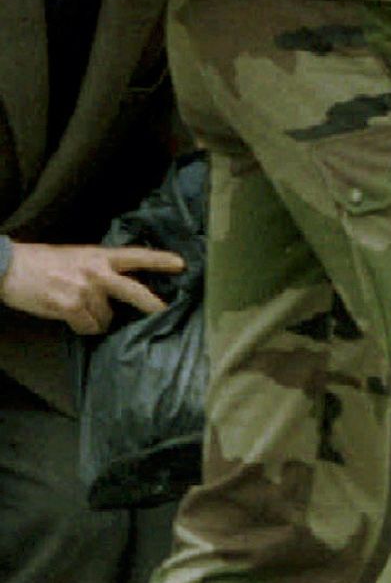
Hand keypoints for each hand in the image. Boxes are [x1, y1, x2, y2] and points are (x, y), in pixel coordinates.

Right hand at [0, 242, 185, 333]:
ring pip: (106, 318)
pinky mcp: (70, 305)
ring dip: (96, 319)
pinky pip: (89, 327)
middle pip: (134, 291)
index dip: (159, 260)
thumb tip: (120, 291)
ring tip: (77, 308)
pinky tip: (68, 317)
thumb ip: (100, 269)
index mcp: (99, 256)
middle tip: (165, 313)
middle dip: (152, 305)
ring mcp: (84, 289)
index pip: (135, 256)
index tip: (181, 264)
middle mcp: (96, 271)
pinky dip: (82, 327)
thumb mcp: (76, 257)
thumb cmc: (41, 263)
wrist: (8, 266)